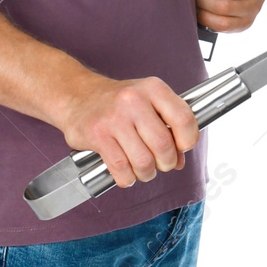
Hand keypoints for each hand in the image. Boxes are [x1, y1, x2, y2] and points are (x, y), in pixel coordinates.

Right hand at [57, 71, 199, 187]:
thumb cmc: (118, 102)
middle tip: (162, 164)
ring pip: (143, 161)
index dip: (188, 139)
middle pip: (163, 144)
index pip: (184, 118)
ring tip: (144, 169)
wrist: (77, 95)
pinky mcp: (97, 135)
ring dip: (147, 173)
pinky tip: (126, 173)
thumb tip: (180, 159)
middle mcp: (134, 100)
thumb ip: (168, 127)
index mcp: (153, 88)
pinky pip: (121, 168)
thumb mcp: (148, 103)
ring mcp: (114, 118)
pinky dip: (127, 178)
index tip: (183, 147)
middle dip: (166, 162)